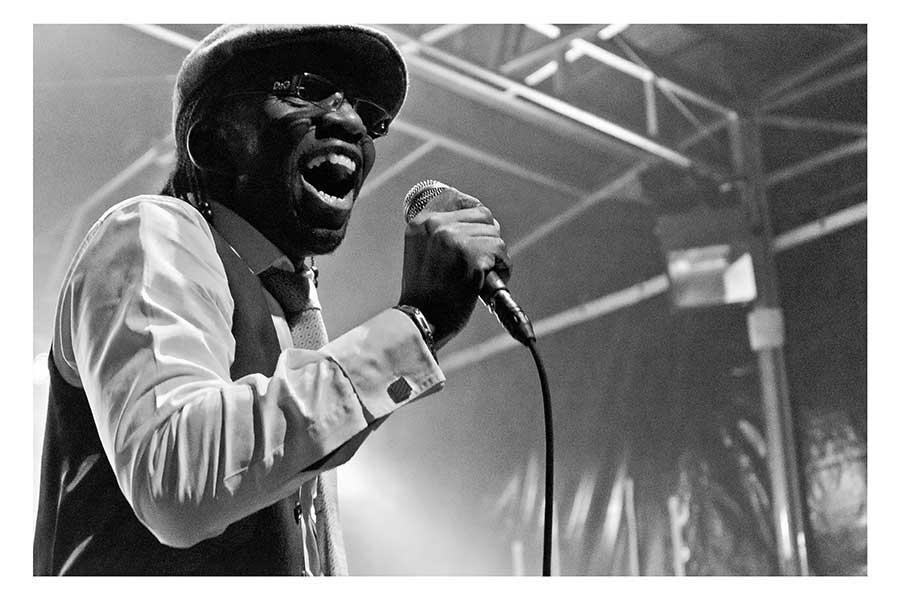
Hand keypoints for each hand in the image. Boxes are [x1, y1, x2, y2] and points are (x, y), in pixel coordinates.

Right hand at [399, 187, 510, 348]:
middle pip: (483, 215)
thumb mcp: (423, 254)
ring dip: (496, 256)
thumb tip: (482, 218)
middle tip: (483, 262)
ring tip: (483, 276)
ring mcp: (453, 239)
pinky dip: (503, 267)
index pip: (458, 200)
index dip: (476, 213)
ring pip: (495, 234)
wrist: (422, 321)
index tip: (482, 229)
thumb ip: (440, 234)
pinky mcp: (471, 255)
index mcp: (421, 223)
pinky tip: (488, 281)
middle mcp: (435, 225)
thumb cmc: (426, 295)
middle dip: (488, 238)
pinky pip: (501, 251)